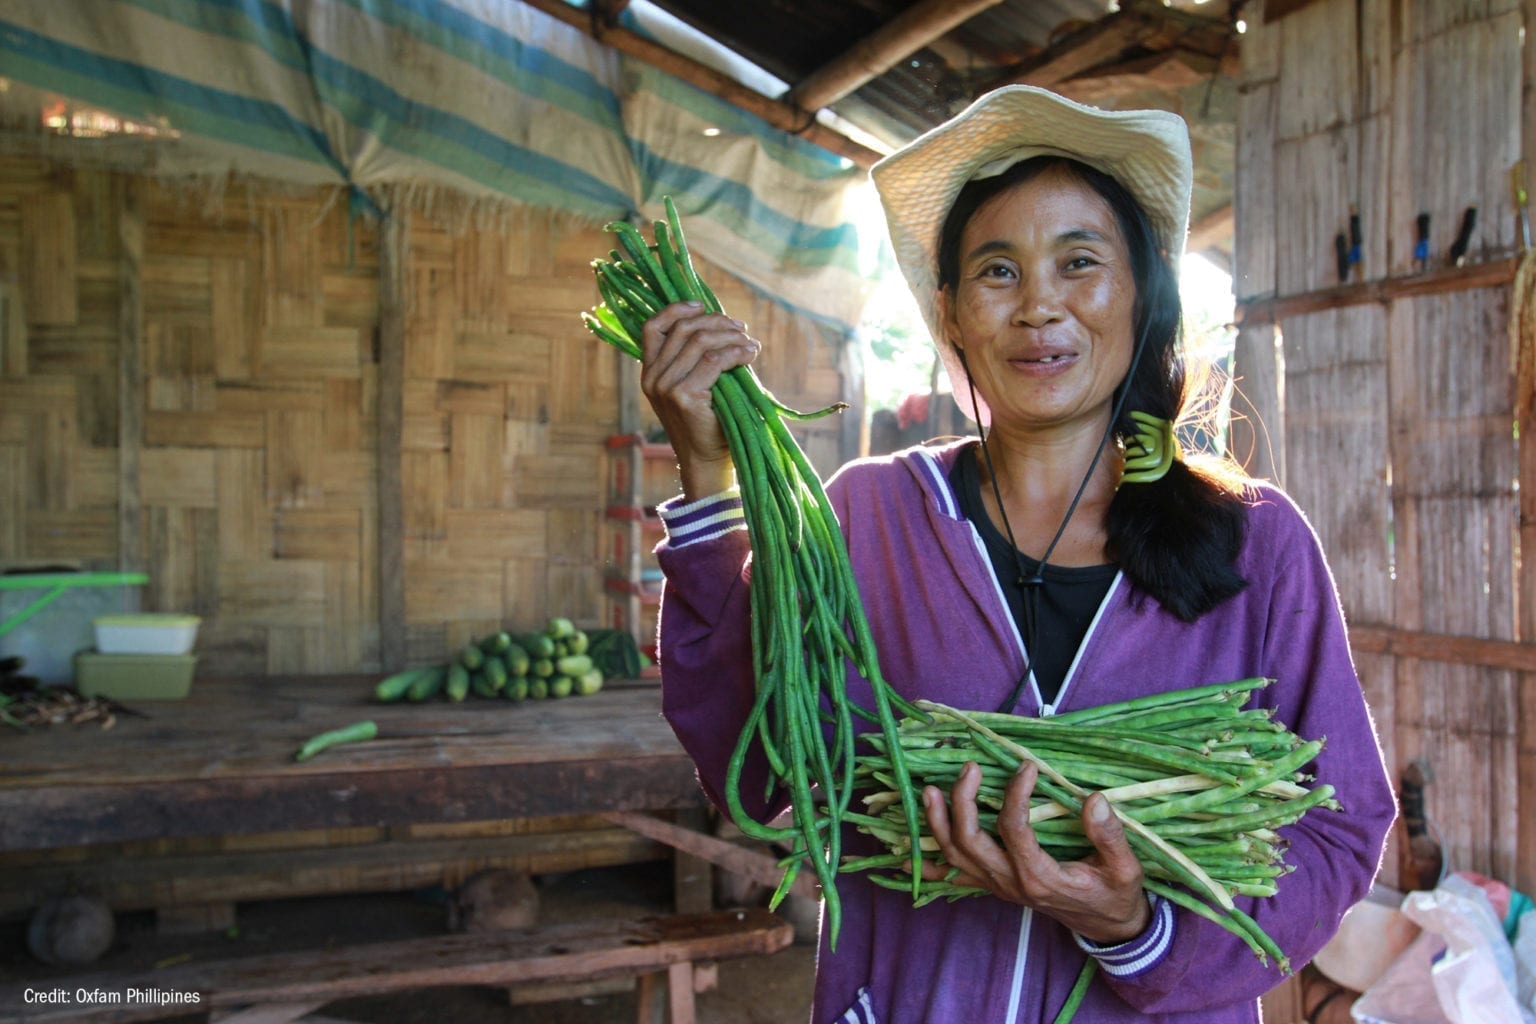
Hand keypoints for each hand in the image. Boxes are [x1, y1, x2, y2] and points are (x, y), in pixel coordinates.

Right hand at [639, 301, 760, 499]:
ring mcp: (664, 387)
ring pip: (700, 342)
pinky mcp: (683, 396)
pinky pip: (713, 361)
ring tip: (750, 343)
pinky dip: (736, 353)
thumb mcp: (695, 384)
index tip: (702, 305)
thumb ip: (698, 357)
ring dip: (731, 337)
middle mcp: (652, 377)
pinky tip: (750, 355)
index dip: (677, 309)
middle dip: (717, 322)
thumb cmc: (709, 422)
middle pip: (683, 329)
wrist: (707, 460)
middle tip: (742, 329)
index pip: (653, 327)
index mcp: (649, 371)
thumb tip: (724, 322)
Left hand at [921, 761, 1150, 943]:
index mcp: (1041, 877)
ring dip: (937, 823)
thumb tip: (1094, 800)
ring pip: (954, 855)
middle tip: (970, 767)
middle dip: (963, 801)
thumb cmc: (1115, 893)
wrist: (1106, 926)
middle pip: (970, 841)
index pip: (1015, 830)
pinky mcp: (993, 886)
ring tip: (929, 790)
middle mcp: (1011, 883)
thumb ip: (1109, 836)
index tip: (1027, 766)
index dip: (1016, 794)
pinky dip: (929, 862)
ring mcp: (998, 886)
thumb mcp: (1125, 868)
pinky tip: (907, 850)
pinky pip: (952, 876)